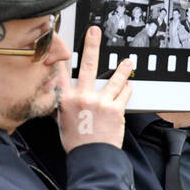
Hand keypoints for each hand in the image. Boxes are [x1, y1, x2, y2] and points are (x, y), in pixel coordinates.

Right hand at [57, 26, 132, 151]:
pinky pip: (124, 93)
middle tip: (94, 32)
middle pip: (87, 66)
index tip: (61, 45)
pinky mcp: (115, 109)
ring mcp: (100, 102)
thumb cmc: (76, 143)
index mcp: (66, 101)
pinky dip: (127, 89)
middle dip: (91, 46)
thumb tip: (60, 98)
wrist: (92, 157)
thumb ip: (62, 107)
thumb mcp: (62, 123)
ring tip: (128, 62)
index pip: (61, 74)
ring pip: (113, 79)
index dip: (60, 58)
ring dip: (122, 69)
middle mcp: (83, 98)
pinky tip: (129, 85)